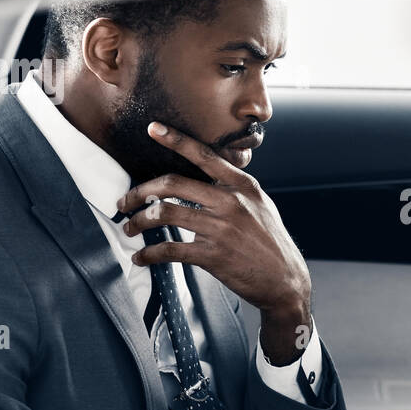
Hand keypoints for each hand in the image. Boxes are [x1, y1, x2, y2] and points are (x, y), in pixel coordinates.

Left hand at [117, 122, 311, 364]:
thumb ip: (235, 190)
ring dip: (139, 221)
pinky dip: (149, 254)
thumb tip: (206, 179)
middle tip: (125, 201)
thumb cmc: (270, 242)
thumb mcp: (260, 206)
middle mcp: (231, 202)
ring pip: (165, 214)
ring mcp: (221, 228)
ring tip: (130, 227)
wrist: (285, 280)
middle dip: (140, 191)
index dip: (176, 140)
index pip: (204, 155)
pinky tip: (141, 257)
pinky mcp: (212, 255)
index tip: (153, 129)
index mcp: (243, 185)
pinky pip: (170, 249)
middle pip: (172, 184)